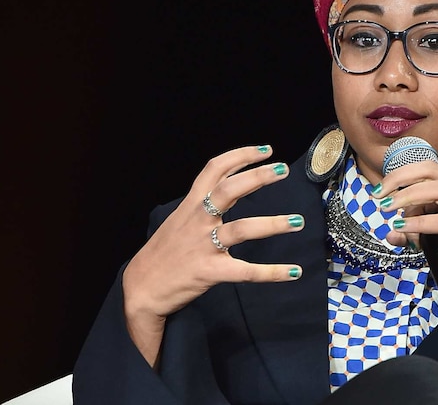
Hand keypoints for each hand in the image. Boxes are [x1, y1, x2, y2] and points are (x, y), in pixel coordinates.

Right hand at [122, 145, 302, 364]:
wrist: (140, 288)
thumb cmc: (165, 251)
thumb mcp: (180, 219)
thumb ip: (203, 202)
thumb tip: (230, 183)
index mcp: (191, 205)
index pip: (214, 170)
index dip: (240, 156)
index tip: (266, 150)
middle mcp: (198, 220)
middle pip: (229, 190)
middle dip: (258, 177)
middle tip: (283, 169)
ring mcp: (203, 246)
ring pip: (242, 229)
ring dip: (273, 224)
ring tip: (298, 221)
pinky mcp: (209, 272)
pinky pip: (245, 271)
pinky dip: (271, 272)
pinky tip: (293, 272)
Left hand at [377, 162, 437, 313]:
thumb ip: (417, 235)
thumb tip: (392, 234)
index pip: (429, 170)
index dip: (403, 174)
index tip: (382, 189)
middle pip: (430, 171)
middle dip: (400, 178)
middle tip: (379, 194)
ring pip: (436, 189)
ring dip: (407, 196)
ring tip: (388, 208)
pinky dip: (419, 222)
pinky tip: (404, 228)